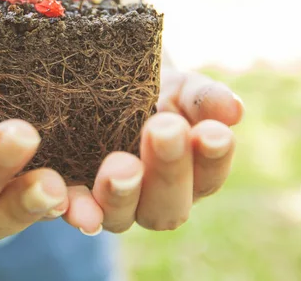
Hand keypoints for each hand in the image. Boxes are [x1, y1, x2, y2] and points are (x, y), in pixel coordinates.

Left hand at [61, 69, 243, 234]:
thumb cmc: (151, 90)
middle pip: (168, 206)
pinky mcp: (72, 197)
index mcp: (188, 175)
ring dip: (122, 192)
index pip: (208, 176)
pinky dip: (74, 207)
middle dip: (169, 169)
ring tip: (121, 164)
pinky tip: (68, 195)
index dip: (213, 158)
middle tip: (163, 129)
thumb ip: (204, 98)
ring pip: (121, 216)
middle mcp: (153, 199)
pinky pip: (72, 210)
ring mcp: (112, 203)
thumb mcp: (179, 87)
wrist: (100, 84)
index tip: (212, 132)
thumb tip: (233, 110)